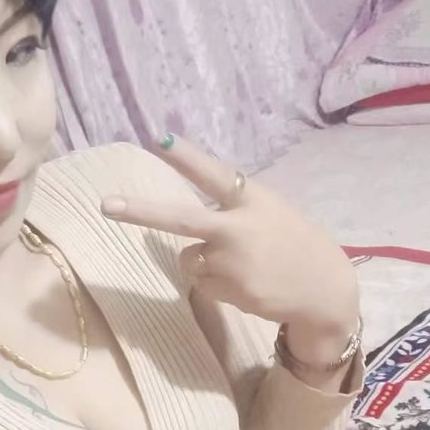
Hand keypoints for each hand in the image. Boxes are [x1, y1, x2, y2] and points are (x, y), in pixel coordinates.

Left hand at [100, 134, 359, 343]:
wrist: (324, 288)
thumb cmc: (294, 243)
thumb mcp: (272, 213)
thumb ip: (236, 210)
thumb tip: (194, 229)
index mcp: (253, 201)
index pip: (214, 174)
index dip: (185, 157)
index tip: (158, 138)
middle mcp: (238, 229)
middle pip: (180, 219)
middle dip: (140, 212)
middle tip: (105, 205)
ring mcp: (233, 263)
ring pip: (189, 258)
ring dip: (205, 262)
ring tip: (243, 265)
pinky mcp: (230, 290)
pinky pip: (202, 283)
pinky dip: (216, 284)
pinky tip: (246, 283)